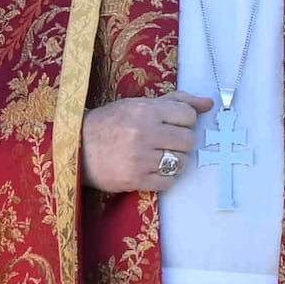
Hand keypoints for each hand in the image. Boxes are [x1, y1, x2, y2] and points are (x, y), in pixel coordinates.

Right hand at [83, 89, 207, 195]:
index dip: (185, 121)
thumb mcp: (138, 104)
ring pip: (181, 163)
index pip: (188, 115)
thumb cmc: (110, 123)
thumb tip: (208, 103)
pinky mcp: (135, 180)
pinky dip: (165, 178)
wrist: (76, 147)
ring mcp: (140, 158)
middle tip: (168, 142)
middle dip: (182, 142)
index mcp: (145, 110)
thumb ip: (175, 101)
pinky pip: (168, 182)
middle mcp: (144, 133)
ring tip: (159, 157)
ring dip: (175, 161)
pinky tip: (152, 171)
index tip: (174, 124)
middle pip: (188, 140)